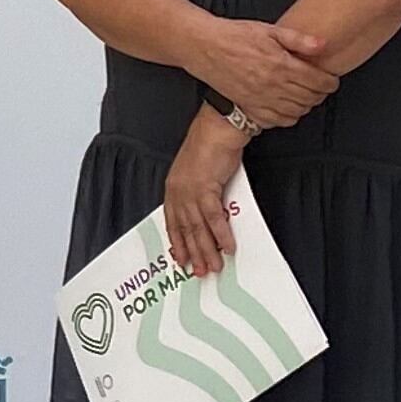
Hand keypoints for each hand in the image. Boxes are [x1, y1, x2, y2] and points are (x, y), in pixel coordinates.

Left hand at [165, 108, 244, 278]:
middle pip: (185, 229)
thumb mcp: (199, 172)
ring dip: (207, 250)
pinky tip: (228, 247)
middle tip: (200, 272)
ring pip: (198, 228)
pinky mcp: (206, 189)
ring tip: (215, 266)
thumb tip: (209, 214)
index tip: (181, 259)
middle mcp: (178, 192)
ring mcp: (190, 191)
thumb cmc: (210, 146)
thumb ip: (200, 193)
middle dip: (193, 253)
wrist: (217, 129)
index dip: (177, 242)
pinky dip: (222, 234)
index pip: (173, 222)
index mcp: (173, 188)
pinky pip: (214, 218)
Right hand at [190, 17, 330, 127]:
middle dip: (321, 94)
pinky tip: (289, 108)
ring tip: (307, 97)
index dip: (330, 82)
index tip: (331, 80)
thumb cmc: (234, 36)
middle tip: (321, 88)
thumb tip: (323, 45)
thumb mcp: (269, 30)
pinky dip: (288, 117)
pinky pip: (277, 121)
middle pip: (310, 98)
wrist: (204, 47)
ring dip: (307, 106)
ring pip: (296, 111)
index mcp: (281, 65)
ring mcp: (261, 98)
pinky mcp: (249, 106)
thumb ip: (298, 39)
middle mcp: (273, 85)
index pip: (318, 81)